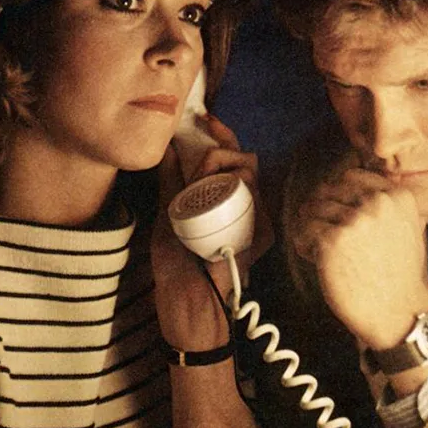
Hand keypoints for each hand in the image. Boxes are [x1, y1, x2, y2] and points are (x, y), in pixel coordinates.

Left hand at [151, 115, 272, 349]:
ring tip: (195, 191)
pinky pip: (252, 197)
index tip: (204, 118)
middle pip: (242, 159)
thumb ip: (170, 186)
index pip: (230, 157)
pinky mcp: (260, 233)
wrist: (189, 310)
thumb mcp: (167, 220)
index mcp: (222, 201)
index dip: (222, 134)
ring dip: (216, 171)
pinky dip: (231, 190)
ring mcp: (254, 219)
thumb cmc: (177, 271)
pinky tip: (213, 200)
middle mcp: (243, 207)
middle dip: (216, 151)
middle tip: (194, 165)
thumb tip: (166, 150)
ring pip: (246, 173)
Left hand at [294, 168, 427, 348]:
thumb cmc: (402, 276)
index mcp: (396, 196)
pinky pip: (303, 231)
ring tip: (319, 249)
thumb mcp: (409, 228)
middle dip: (319, 209)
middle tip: (319, 228)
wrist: (400, 313)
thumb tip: (349, 186)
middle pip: (328, 191)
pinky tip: (316, 260)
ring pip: (312, 209)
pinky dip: (304, 245)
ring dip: (310, 228)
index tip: (333, 208)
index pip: (351, 176)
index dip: (336, 192)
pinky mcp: (332, 241)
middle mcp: (376, 203)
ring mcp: (353, 220)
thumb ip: (386, 205)